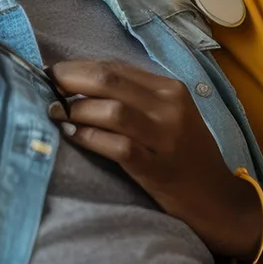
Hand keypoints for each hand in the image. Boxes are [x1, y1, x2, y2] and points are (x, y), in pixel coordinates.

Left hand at [48, 60, 262, 257]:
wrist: (217, 197)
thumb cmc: (186, 154)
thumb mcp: (171, 115)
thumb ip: (137, 97)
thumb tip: (85, 83)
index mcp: (171, 88)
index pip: (116, 67)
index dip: (79, 66)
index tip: (54, 71)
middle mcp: (170, 106)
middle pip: (109, 80)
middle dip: (70, 79)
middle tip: (45, 84)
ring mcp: (165, 137)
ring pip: (111, 110)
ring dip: (76, 109)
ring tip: (57, 112)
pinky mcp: (157, 167)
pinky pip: (116, 146)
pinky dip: (89, 137)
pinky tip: (73, 135)